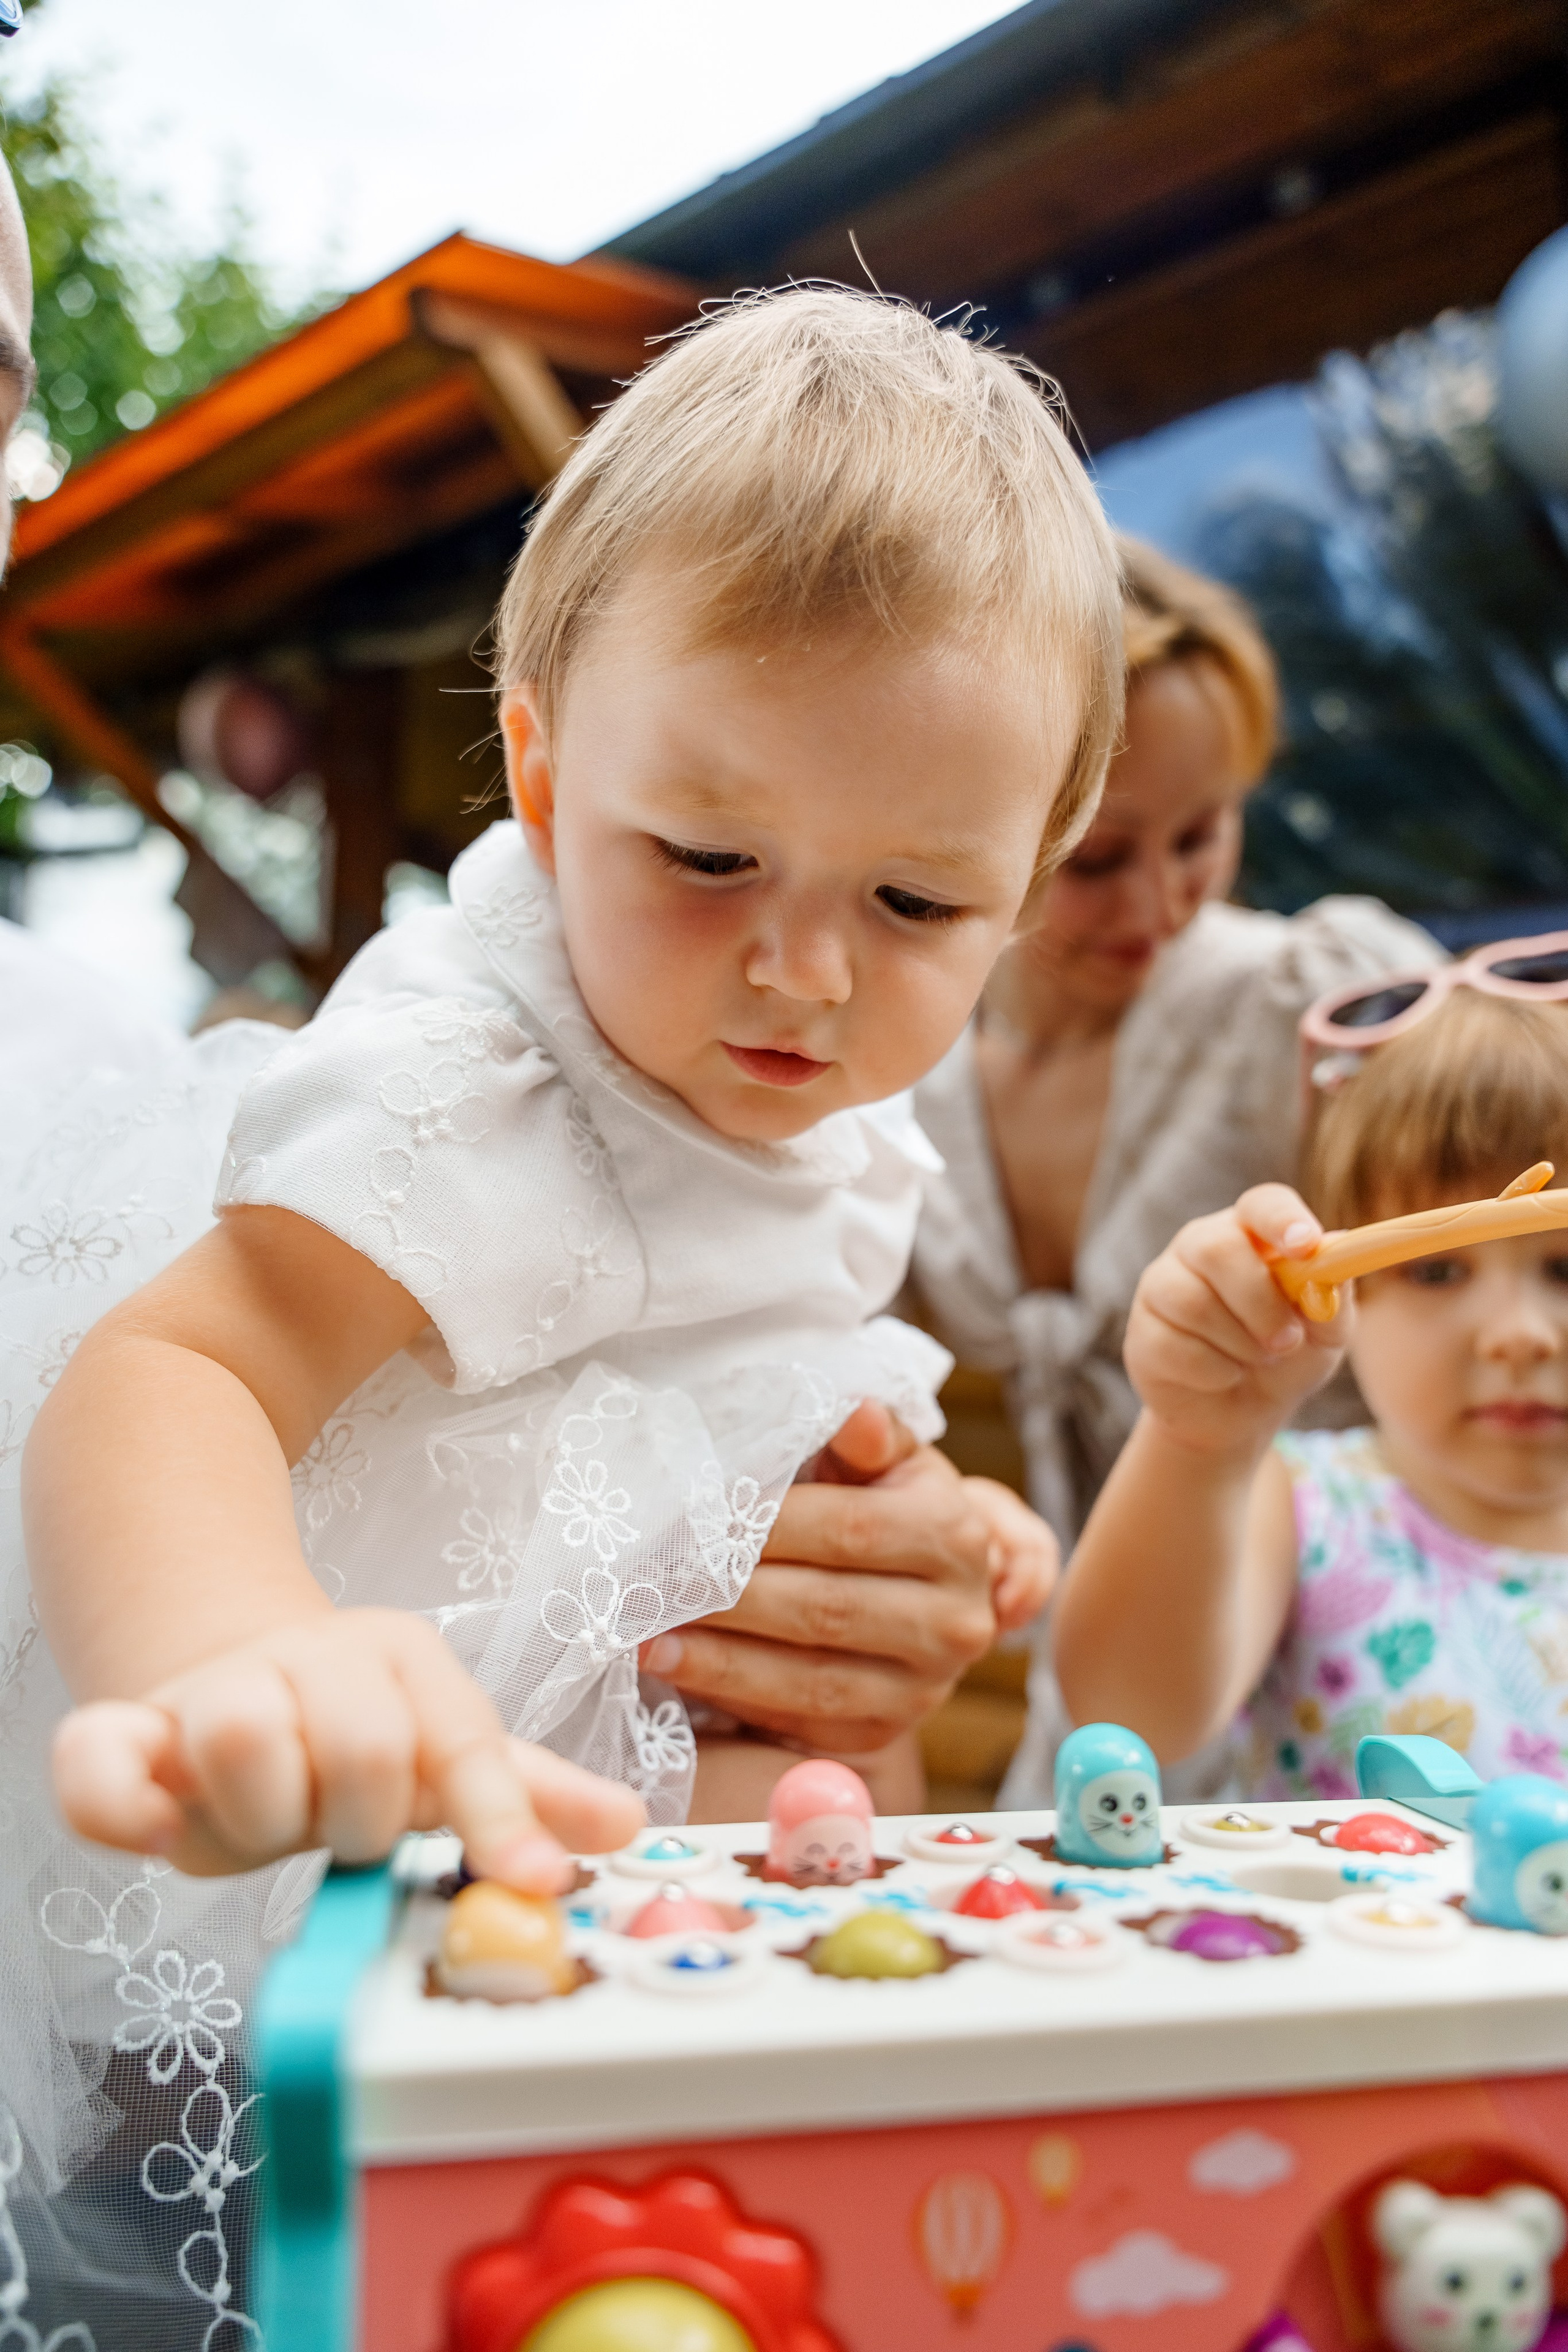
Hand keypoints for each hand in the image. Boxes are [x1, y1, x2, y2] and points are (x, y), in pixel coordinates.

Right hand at [52, 1608, 644, 1890]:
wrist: (234, 1667)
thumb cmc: (356, 1729)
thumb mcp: (444, 1749)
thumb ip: (526, 1794)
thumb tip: (623, 1826)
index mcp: (403, 1662)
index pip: (464, 1746)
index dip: (500, 1821)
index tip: (533, 1884)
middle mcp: (312, 1659)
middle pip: (362, 1748)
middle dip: (361, 1821)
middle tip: (343, 1831)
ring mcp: (213, 1687)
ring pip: (243, 1737)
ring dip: (263, 1815)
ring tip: (273, 1821)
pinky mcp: (121, 1725)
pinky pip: (99, 1760)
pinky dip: (123, 1806)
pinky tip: (159, 1832)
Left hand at [641, 1403, 1004, 1753]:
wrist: (918, 1597)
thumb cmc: (884, 1509)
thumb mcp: (886, 1464)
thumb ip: (866, 1440)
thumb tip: (855, 1410)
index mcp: (955, 1535)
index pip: (848, 1529)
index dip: (767, 1526)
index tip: (695, 1517)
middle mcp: (953, 1620)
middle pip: (824, 1607)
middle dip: (729, 1595)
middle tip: (652, 1580)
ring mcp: (921, 1688)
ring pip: (809, 1677)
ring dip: (718, 1658)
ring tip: (646, 1635)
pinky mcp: (880, 1733)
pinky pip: (798, 1718)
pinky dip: (731, 1693)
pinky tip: (677, 1666)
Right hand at [1126, 1182, 1351, 1455]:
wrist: (1241, 1415)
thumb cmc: (1286, 1359)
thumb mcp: (1326, 1334)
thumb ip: (1335, 1296)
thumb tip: (1339, 1249)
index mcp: (1251, 1233)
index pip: (1262, 1204)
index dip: (1282, 1220)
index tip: (1306, 1247)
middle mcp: (1200, 1245)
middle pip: (1217, 1249)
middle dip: (1260, 1303)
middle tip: (1287, 1341)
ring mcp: (1163, 1284)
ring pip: (1194, 1302)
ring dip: (1240, 1345)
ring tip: (1254, 1360)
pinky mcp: (1142, 1329)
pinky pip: (1175, 1346)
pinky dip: (1214, 1372)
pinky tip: (1222, 1375)